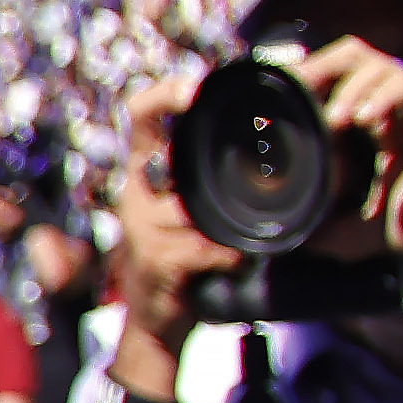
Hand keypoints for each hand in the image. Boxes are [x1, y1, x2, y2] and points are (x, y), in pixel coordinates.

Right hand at [109, 80, 239, 359]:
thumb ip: (203, 179)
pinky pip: (206, 246)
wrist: (156, 316)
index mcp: (143, 171)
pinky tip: (235, 262)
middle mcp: (135, 192)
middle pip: (166, 156)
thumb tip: (267, 147)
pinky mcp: (155, 257)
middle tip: (234, 183)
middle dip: (203, 177)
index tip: (196, 86)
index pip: (141, 114)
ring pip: (196, 208)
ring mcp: (140, 226)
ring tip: (242, 239)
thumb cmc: (179, 254)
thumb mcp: (185, 209)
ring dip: (226, 226)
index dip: (165, 93)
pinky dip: (229, 255)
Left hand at [284, 32, 402, 286]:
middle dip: (318, 65)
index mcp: (373, 126)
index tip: (272, 98)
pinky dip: (382, 93)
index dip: (304, 81)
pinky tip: (363, 119)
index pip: (335, 81)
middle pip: (352, 57)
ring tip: (333, 120)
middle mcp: (395, 108)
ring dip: (347, 86)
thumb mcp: (358, 230)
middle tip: (294, 89)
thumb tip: (280, 241)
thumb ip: (322, 227)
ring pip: (377, 64)